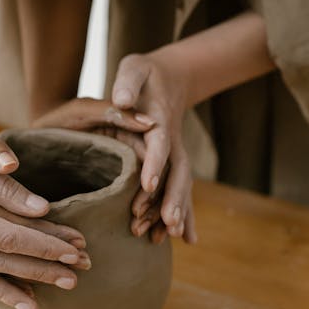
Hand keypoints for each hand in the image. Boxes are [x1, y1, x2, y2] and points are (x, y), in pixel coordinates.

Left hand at [33, 97, 160, 236]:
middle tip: (169, 223)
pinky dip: (162, 219)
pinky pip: (159, 200)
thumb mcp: (83, 110)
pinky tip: (162, 240)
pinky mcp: (137, 181)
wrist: (49, 133)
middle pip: (174, 171)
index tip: (148, 186)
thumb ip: (112, 112)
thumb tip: (149, 123)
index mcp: (139, 125)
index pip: (159, 143)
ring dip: (169, 213)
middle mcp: (148, 145)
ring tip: (158, 238)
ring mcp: (145, 165)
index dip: (157, 165)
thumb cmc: (63, 119)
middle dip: (173, 198)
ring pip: (170, 188)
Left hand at [112, 48, 196, 244]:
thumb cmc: (144, 75)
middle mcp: (172, 141)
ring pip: (180, 186)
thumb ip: (129, 83)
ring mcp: (176, 154)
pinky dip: (184, 214)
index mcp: (160, 120)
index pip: (159, 143)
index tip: (147, 184)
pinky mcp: (173, 163)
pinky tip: (186, 239)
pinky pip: (179, 191)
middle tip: (168, 223)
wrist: (167, 77)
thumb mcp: (135, 69)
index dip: (155, 163)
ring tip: (168, 236)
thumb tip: (122, 100)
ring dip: (177, 211)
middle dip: (173, 198)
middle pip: (178, 172)